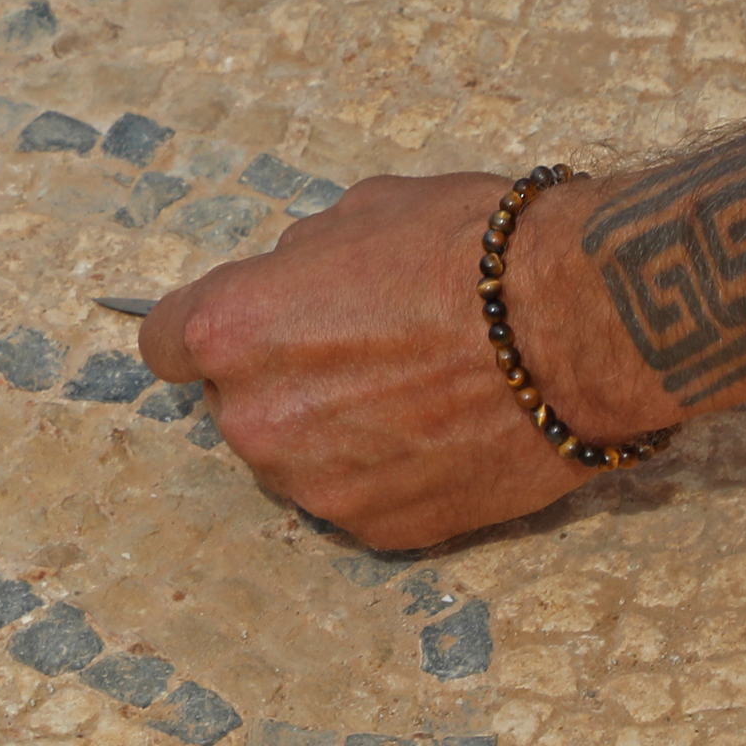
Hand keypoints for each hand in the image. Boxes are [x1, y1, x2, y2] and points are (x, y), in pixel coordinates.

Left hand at [136, 174, 679, 551]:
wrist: (583, 323)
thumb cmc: (475, 253)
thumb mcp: (360, 214)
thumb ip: (298, 265)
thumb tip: (288, 285)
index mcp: (230, 329)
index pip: (162, 345)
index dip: (203, 332)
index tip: (241, 331)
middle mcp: (256, 419)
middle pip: (238, 405)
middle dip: (283, 379)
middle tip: (362, 351)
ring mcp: (316, 486)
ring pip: (299, 458)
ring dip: (334, 432)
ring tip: (417, 392)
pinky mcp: (380, 531)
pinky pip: (360, 498)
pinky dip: (388, 474)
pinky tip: (445, 432)